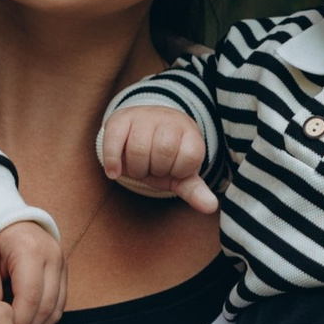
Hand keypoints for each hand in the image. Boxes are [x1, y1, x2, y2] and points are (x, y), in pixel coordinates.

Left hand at [0, 217, 66, 323]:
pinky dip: (45, 319)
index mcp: (30, 249)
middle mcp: (53, 256)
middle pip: (46, 306)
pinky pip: (60, 304)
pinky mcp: (64, 272)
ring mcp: (62, 264)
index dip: (18, 321)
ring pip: (57, 309)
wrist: (7, 220)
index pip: (30, 297)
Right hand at [98, 101, 217, 216]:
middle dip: (155, 169)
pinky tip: (115, 171)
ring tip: (137, 164)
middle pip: (163, 152)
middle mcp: (169, 119)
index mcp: (189, 133)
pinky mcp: (121, 118)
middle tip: (152, 166)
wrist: (141, 133)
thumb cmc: (163, 158)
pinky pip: (114, 141)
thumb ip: (194, 190)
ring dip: (135, 168)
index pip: (189, 157)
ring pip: (139, 148)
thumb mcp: (179, 175)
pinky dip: (113, 162)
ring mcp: (144, 116)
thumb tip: (211, 207)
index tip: (172, 167)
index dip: (178, 171)